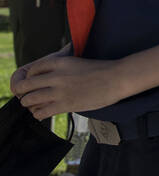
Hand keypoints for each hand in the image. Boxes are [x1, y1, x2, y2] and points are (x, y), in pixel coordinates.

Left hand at [11, 51, 127, 119]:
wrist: (117, 78)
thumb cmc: (102, 70)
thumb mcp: (78, 61)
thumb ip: (63, 67)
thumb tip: (53, 75)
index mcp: (60, 62)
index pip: (33, 69)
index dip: (30, 77)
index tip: (33, 83)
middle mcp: (56, 76)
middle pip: (25, 85)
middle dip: (23, 92)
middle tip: (28, 95)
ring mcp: (60, 91)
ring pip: (30, 99)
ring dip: (29, 104)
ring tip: (34, 105)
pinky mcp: (65, 105)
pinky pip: (41, 112)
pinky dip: (38, 114)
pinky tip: (42, 113)